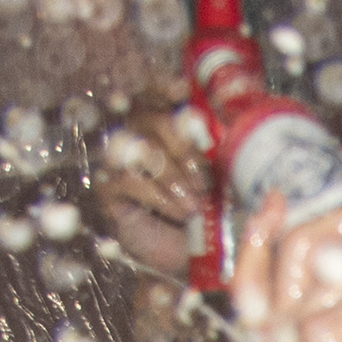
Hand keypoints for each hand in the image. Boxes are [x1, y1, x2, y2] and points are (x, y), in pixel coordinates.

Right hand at [97, 98, 209, 282]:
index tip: (181, 89)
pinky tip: (177, 212)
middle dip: (184, 151)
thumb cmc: (205, 212)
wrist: (184, 255)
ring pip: (144, 150)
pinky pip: (131, 181)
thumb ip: (220, 149)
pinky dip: (160, 197)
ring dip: (174, 178)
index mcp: (166, 121)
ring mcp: (118, 158)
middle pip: (156, 120)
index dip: (165, 85)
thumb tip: (234, 123)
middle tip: (204, 184)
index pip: (158, 88)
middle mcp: (137, 132)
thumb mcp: (220, 177)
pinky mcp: (107, 186)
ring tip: (195, 205)